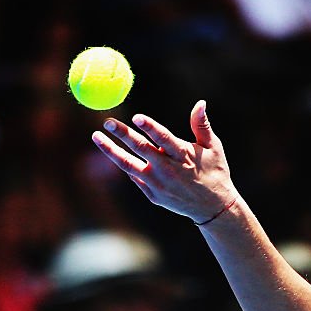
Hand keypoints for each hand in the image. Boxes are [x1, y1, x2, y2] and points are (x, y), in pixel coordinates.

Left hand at [91, 99, 236, 223]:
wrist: (212, 207)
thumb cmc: (214, 172)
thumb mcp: (213, 148)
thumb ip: (201, 126)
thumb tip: (200, 103)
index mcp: (183, 156)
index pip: (163, 139)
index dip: (150, 127)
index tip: (137, 117)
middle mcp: (168, 170)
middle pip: (141, 149)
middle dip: (123, 134)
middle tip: (107, 121)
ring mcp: (157, 184)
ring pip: (129, 165)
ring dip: (110, 150)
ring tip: (96, 136)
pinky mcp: (152, 195)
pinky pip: (134, 177)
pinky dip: (123, 165)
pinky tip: (112, 152)